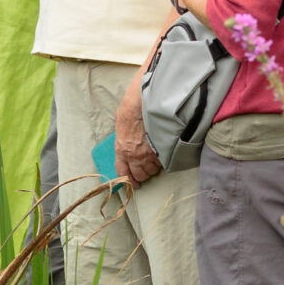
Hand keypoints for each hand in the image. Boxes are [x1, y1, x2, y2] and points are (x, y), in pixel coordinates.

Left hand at [114, 69, 162, 185]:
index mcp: (121, 149)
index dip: (127, 179)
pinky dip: (163, 160)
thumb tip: (125, 142)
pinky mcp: (163, 150)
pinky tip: (162, 154)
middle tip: (145, 171)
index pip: (122, 172)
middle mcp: (135, 156)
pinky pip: (163, 162)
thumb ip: (122, 137)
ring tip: (154, 160)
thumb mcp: (120, 123)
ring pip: (153, 170)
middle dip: (142, 174)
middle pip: (140, 175)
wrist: (146, 102)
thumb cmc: (131, 108)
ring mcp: (150, 154)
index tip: (132, 183)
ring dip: (153, 167)